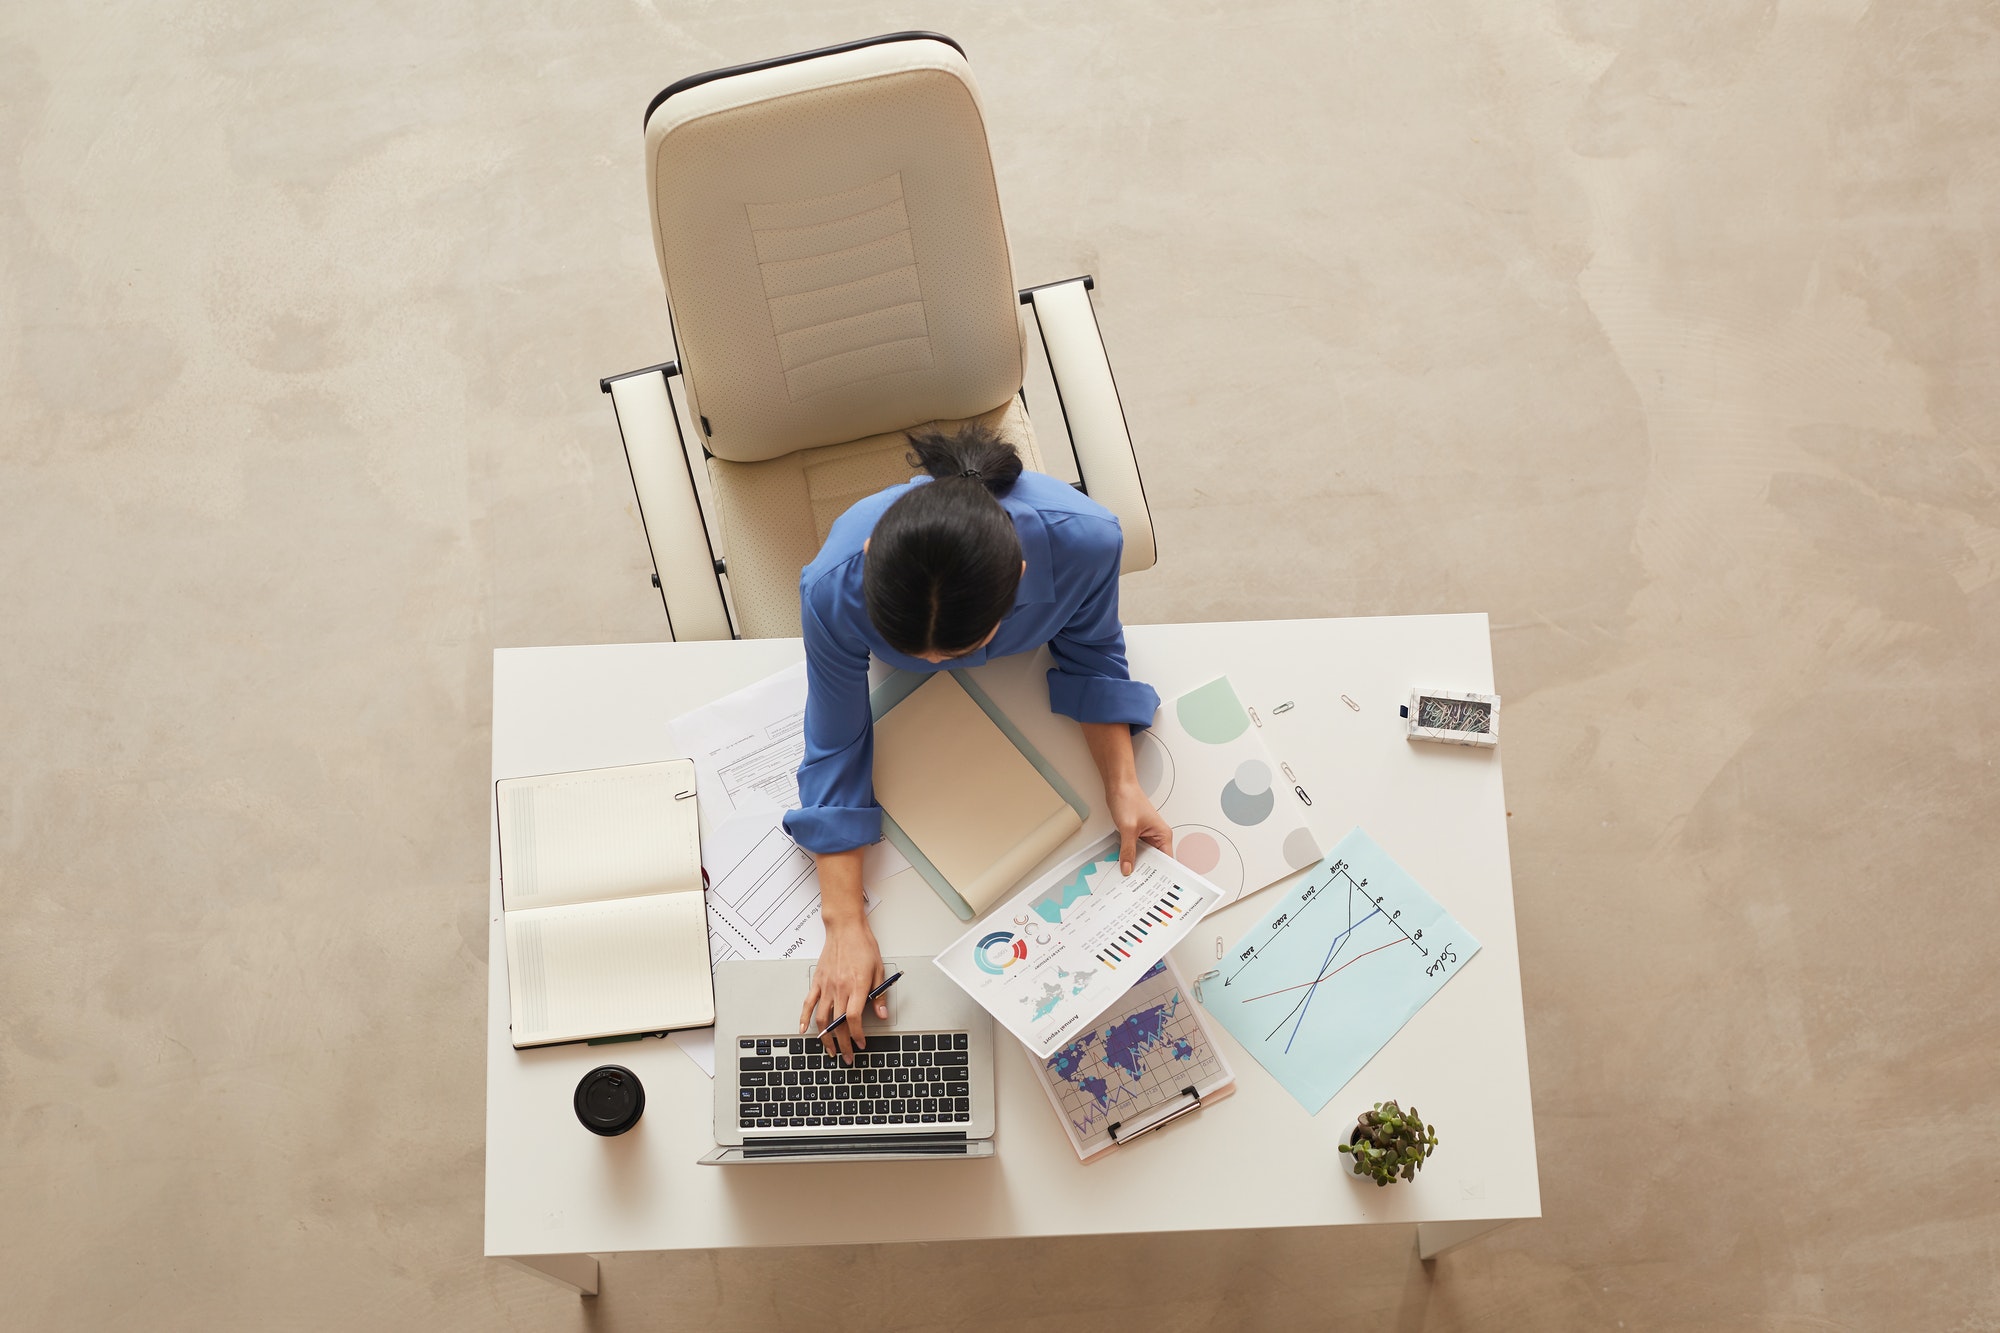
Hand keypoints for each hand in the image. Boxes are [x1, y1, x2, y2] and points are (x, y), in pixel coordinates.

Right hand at [799, 917, 886, 1063]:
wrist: (845, 928)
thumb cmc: (863, 946)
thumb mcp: (879, 970)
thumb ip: (879, 995)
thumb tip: (882, 1014)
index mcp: (857, 986)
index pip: (854, 1018)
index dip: (857, 1035)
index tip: (861, 1044)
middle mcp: (840, 988)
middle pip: (839, 1023)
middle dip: (843, 1044)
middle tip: (847, 1056)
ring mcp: (827, 986)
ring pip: (823, 1018)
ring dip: (825, 1038)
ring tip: (830, 1050)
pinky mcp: (818, 981)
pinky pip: (808, 1003)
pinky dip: (804, 1018)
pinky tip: (803, 1029)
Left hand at [1106, 780, 1171, 874]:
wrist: (1119, 786)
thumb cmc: (1128, 799)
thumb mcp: (1127, 828)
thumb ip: (1128, 850)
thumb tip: (1128, 867)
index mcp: (1163, 835)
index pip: (1167, 861)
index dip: (1161, 874)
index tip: (1154, 886)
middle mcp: (1158, 837)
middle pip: (1155, 861)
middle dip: (1147, 871)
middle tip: (1138, 883)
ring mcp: (1148, 836)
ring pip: (1145, 857)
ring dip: (1137, 864)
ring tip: (1130, 875)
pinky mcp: (1138, 835)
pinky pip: (1137, 851)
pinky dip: (1131, 857)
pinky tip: (1125, 862)